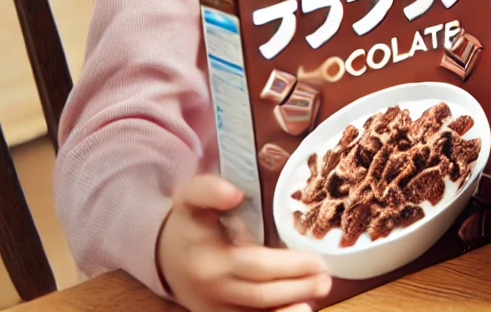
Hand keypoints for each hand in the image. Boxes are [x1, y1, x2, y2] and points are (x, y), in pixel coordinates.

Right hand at [155, 175, 330, 311]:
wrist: (164, 255)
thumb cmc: (188, 224)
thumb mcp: (191, 198)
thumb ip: (209, 190)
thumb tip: (233, 193)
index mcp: (210, 261)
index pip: (255, 266)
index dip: (289, 266)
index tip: (317, 261)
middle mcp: (213, 291)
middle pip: (261, 294)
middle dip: (297, 288)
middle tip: (327, 279)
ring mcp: (216, 309)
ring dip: (288, 311)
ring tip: (317, 296)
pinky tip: (299, 310)